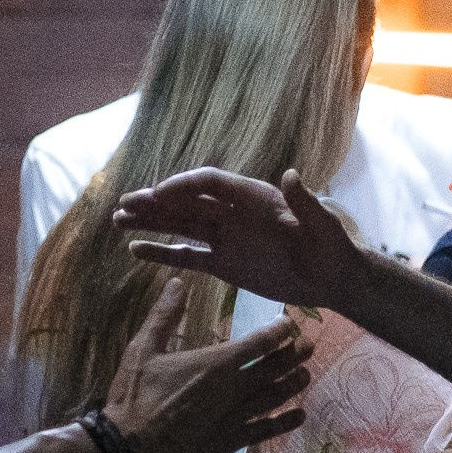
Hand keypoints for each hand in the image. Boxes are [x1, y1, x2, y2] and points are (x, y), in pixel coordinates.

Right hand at [103, 275, 312, 452]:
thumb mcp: (143, 348)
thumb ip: (164, 315)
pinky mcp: (231, 441)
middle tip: (309, 345)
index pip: (260, 343)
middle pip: (275, 368)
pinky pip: (266, 430)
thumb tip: (178, 282)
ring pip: (276, 397)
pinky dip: (285, 422)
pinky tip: (299, 415)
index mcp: (215, 363)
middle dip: (295, 354)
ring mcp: (235, 418)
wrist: (129, 446)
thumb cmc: (134, 394)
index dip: (280, 331)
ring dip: (294, 383)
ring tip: (307, 373)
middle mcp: (233, 389)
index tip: (290, 324)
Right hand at [113, 169, 363, 309]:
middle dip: (154, 203)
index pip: (211, 183)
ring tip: (117, 221)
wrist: (334, 278)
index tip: (158, 195)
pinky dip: (161, 253)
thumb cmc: (333, 247)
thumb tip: (292, 174)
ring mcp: (226, 237)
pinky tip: (135, 251)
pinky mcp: (223, 263)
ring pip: (180, 226)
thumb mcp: (323, 225)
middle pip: (187, 202)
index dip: (184, 186)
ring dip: (150, 223)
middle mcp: (234, 213)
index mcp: (254, 196)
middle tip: (122, 204)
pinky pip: (187, 256)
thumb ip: (305, 202)